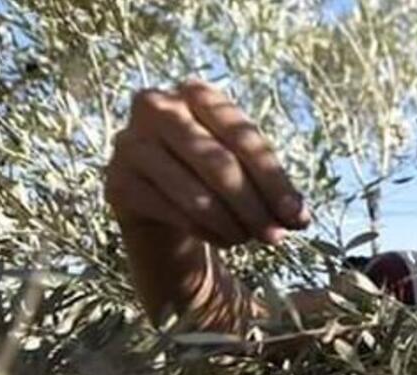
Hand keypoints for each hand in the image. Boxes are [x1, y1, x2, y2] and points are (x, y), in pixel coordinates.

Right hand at [104, 79, 309, 248]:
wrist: (160, 202)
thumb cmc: (212, 179)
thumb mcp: (245, 170)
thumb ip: (272, 188)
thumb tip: (297, 217)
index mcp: (197, 93)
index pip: (243, 138)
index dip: (275, 182)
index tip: (299, 218)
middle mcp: (157, 107)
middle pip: (218, 164)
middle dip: (253, 207)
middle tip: (276, 237)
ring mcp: (130, 144)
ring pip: (195, 194)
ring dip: (230, 225)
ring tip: (248, 239)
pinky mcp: (117, 183)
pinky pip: (172, 214)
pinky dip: (204, 232)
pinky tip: (221, 239)